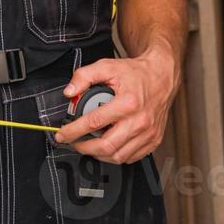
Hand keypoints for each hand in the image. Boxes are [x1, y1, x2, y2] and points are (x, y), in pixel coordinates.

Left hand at [52, 45, 179, 164]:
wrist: (161, 77)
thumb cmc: (136, 73)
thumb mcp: (107, 66)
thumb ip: (84, 76)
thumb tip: (69, 92)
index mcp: (127, 103)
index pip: (93, 122)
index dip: (73, 131)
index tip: (62, 134)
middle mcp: (139, 121)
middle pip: (106, 146)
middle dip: (84, 147)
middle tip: (73, 143)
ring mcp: (148, 133)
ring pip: (118, 156)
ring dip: (98, 154)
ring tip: (88, 145)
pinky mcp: (154, 140)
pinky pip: (131, 157)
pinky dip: (115, 156)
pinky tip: (107, 147)